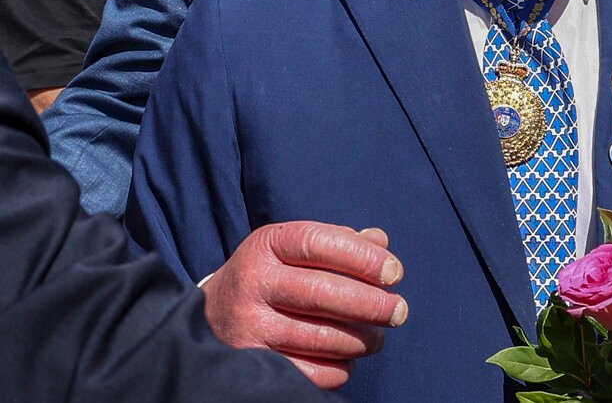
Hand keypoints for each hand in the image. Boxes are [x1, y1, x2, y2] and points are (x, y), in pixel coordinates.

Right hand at [202, 221, 406, 389]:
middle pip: (323, 293)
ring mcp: (248, 324)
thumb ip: (339, 241)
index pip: (321, 243)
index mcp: (268, 244)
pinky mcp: (250, 361)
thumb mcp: (295, 248)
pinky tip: (349, 360)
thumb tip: (380, 241)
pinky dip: (338, 368)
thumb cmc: (272, 275)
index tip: (395, 274)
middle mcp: (253, 282)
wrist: (212, 315)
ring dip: (360, 340)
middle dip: (372, 305)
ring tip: (378, 339)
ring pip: (319, 336)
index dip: (364, 258)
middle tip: (399, 312)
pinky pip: (306, 372)